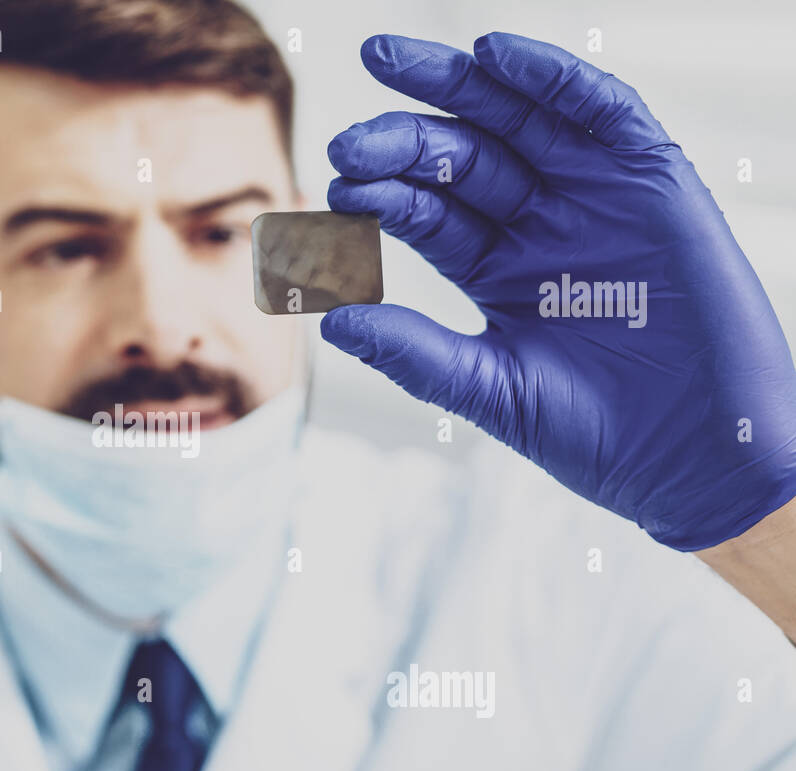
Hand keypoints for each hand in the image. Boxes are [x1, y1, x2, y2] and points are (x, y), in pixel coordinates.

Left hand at [321, 33, 795, 550]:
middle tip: (346, 141)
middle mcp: (537, 223)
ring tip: (389, 63)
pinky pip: (602, 111)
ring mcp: (594, 197)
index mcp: (494, 269)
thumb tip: (329, 322)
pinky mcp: (652, 180)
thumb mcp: (492, 390)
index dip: (380, 197)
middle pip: (458, 158)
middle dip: (401, 142)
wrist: (699, 457)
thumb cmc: (596, 434)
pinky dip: (552, 78)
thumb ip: (416, 353)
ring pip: (517, 119)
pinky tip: (495, 55)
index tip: (333, 190)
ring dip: (456, 85)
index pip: (424, 214)